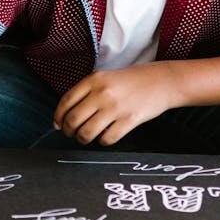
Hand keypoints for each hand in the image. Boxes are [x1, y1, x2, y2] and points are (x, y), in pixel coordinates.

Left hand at [53, 64, 172, 145]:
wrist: (161, 81)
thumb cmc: (131, 81)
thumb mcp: (105, 78)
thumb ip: (85, 93)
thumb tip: (62, 117)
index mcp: (94, 79)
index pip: (66, 101)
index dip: (58, 117)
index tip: (58, 124)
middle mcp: (102, 93)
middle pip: (73, 120)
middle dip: (68, 131)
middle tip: (72, 133)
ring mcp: (116, 107)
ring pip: (87, 133)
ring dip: (82, 139)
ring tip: (86, 137)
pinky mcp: (129, 120)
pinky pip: (107, 139)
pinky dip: (102, 142)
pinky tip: (105, 136)